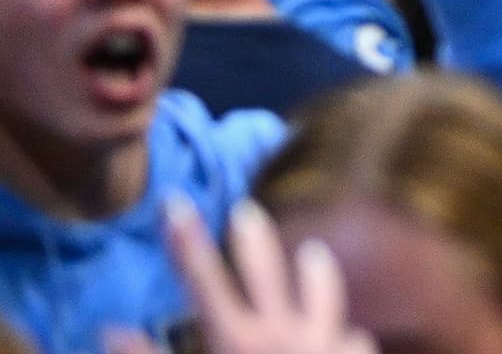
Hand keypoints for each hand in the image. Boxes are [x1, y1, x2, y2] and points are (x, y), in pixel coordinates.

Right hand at [108, 201, 373, 353]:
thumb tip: (109, 330)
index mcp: (236, 341)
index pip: (204, 279)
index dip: (186, 240)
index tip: (175, 201)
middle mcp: (283, 333)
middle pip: (266, 272)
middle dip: (251, 240)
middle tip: (245, 212)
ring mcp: (323, 344)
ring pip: (323, 295)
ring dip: (315, 273)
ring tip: (314, 254)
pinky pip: (352, 343)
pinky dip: (344, 339)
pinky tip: (346, 337)